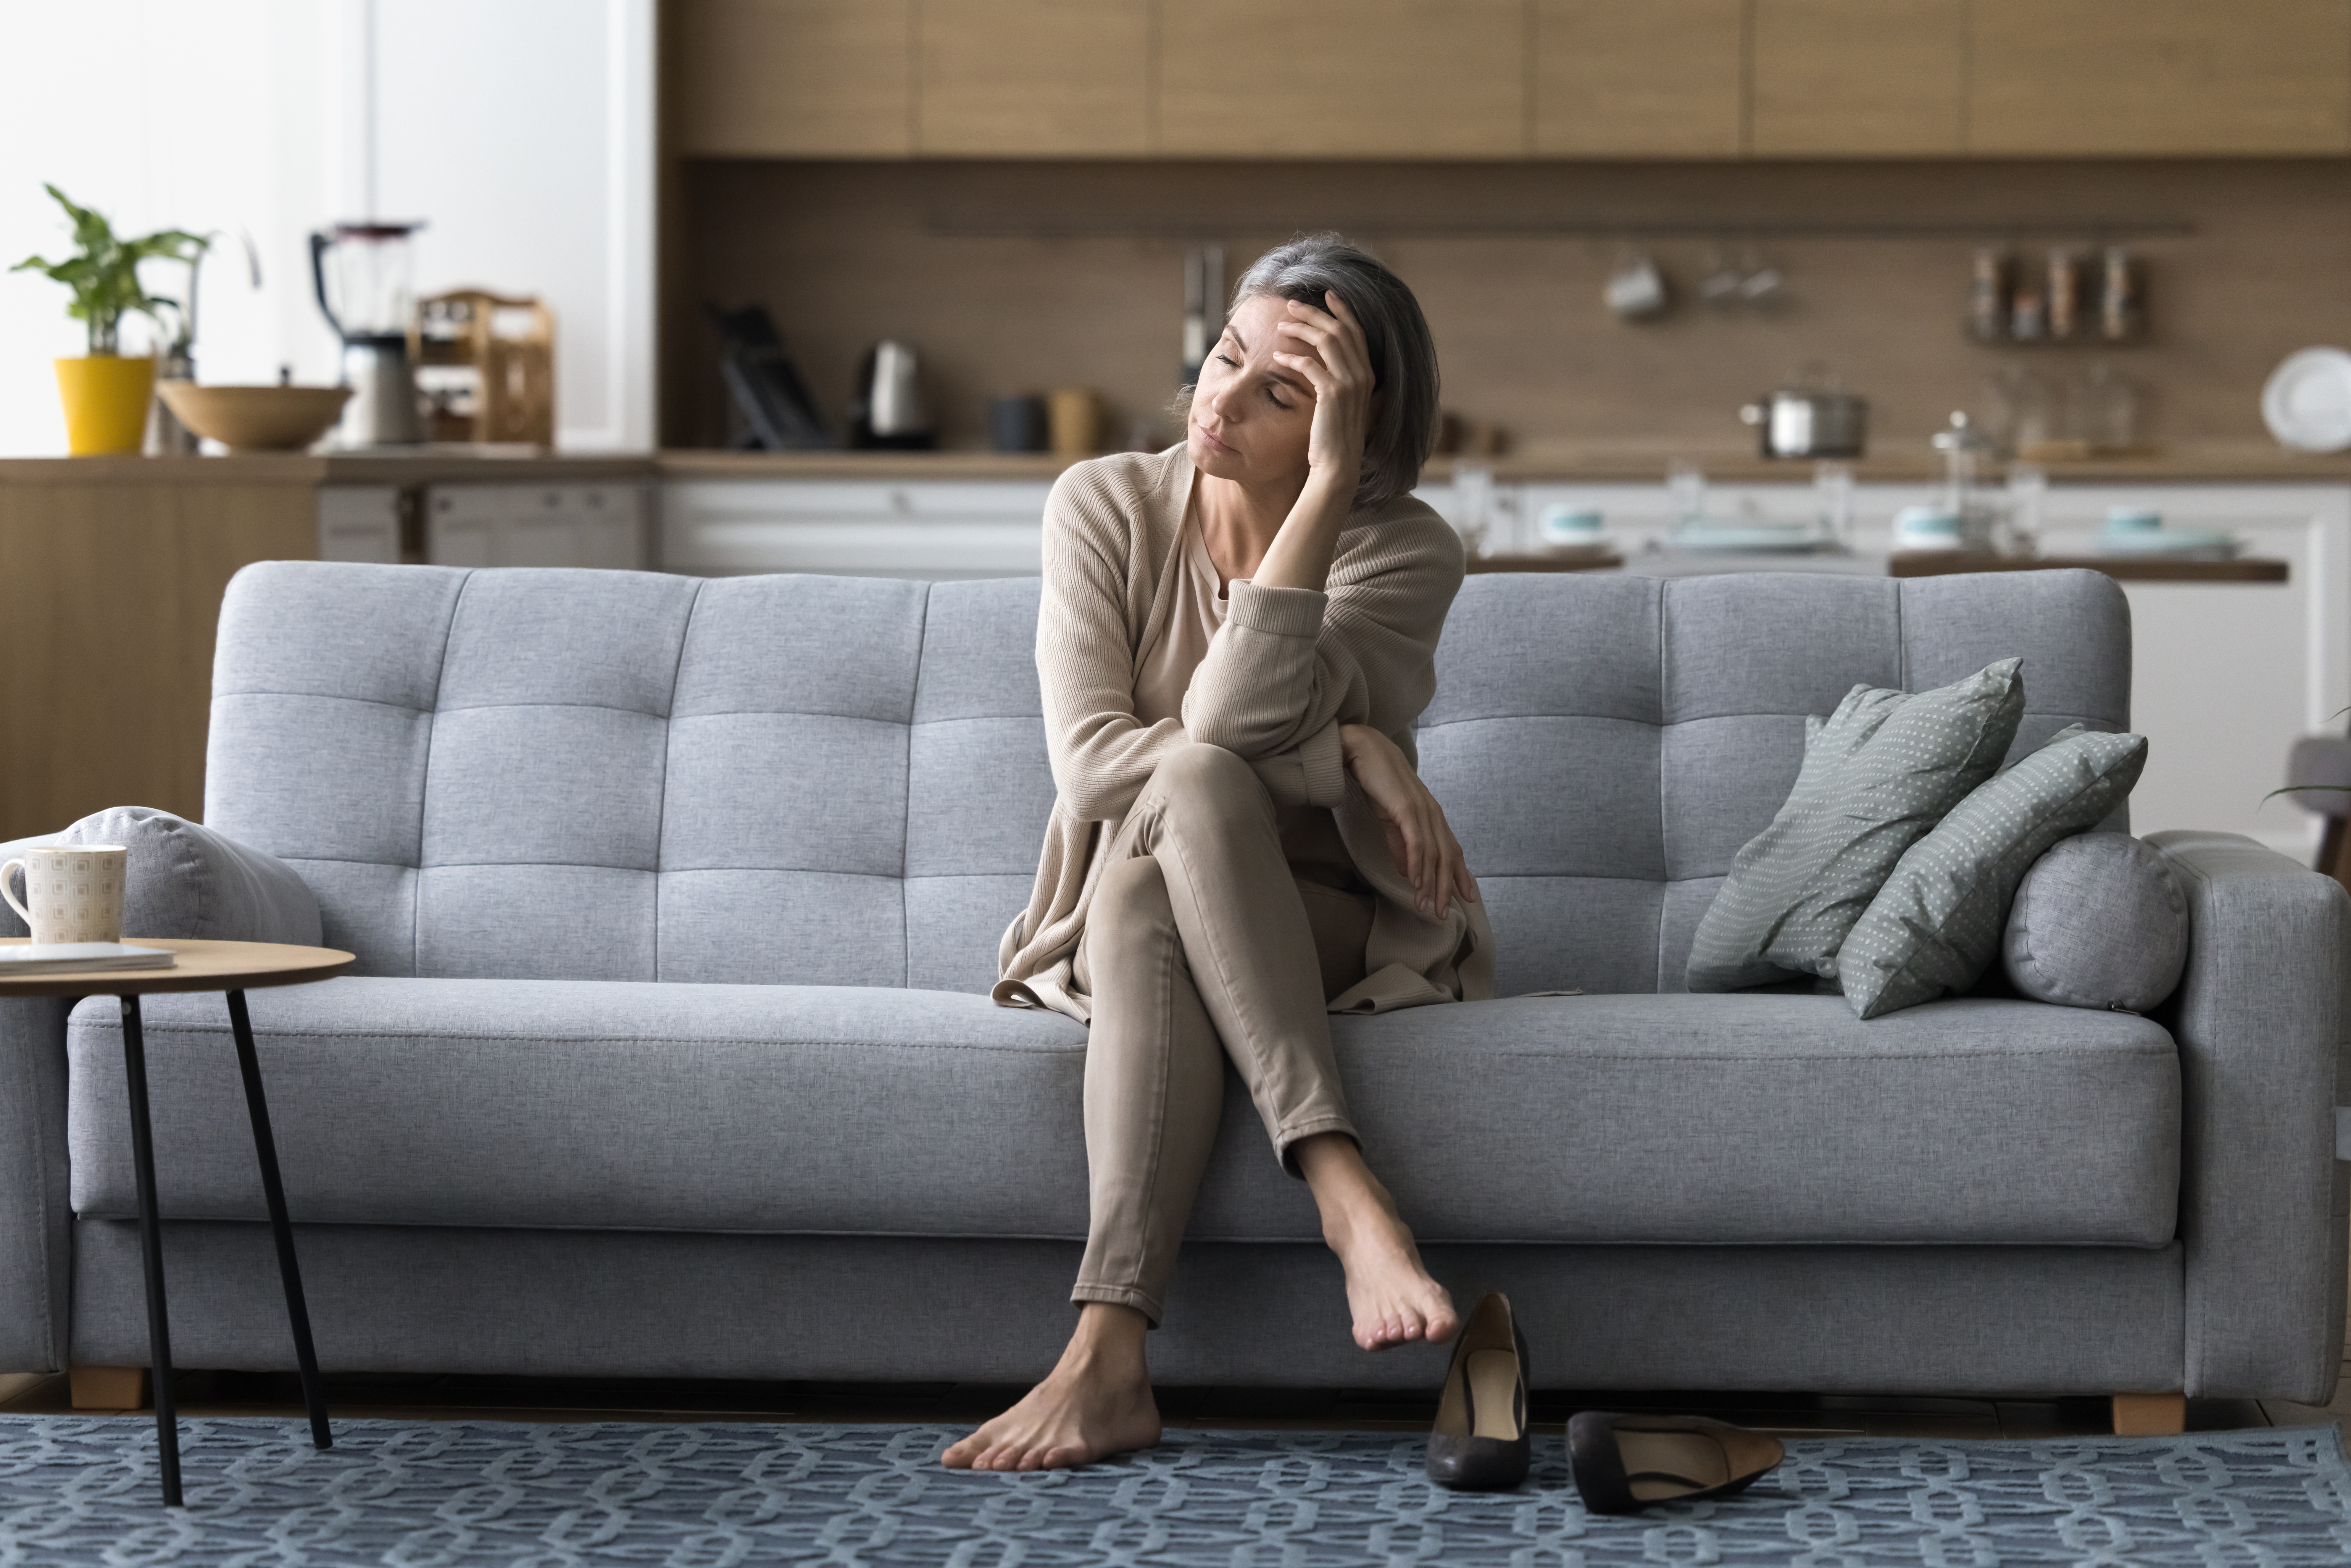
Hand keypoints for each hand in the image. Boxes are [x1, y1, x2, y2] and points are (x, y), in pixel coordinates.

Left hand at [1273, 291, 1372, 492]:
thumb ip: (1341, 380)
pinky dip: (1292, 356)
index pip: (1356, 332)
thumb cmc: (1335, 437)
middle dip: (1315, 312)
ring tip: (1281, 325)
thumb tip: (1325, 363)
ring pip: (1326, 340)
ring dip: (1301, 328)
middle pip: (1339, 329)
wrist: (1337, 466)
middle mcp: (1362, 374)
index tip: (1328, 294)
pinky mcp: (1331, 394)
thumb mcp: (1342, 403)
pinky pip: (1309, 364)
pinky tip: (1277, 356)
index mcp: (1367, 374)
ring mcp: (1349, 383)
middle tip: (1291, 304)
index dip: (1343, 310)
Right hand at [1339, 723, 1479, 919]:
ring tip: (1426, 908)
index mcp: (1431, 814)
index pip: (1451, 848)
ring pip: (1433, 854)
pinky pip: (1415, 843)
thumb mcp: (1390, 817)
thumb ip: (1399, 843)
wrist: (1361, 749)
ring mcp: (1421, 810)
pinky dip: (1417, 866)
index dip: (1459, 873)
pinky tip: (1415, 885)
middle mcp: (1432, 813)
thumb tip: (1406, 870)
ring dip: (1430, 884)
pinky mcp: (1405, 809)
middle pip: (1446, 856)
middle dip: (1446, 887)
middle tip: (1443, 913)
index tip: (1466, 896)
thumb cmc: (1376, 780)